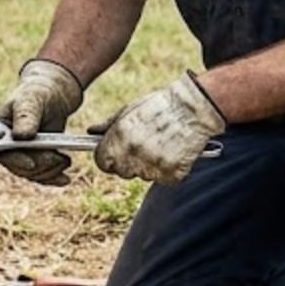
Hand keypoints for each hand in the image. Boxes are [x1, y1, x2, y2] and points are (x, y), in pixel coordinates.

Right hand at [0, 59, 84, 185]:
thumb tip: (20, 136)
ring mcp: (23, 154)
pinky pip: (42, 175)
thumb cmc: (36, 93)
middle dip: (40, 166)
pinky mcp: (37, 158)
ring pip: (32, 173)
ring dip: (50, 171)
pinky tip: (65, 179)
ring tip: (65, 160)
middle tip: (59, 158)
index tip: (32, 163)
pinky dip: (54, 177)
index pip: (2, 153)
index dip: (16, 161)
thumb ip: (25, 117)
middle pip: (19, 167)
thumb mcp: (30, 101)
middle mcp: (7, 146)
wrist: (53, 95)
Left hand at [90, 72, 225, 183]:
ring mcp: (153, 166)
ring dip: (149, 166)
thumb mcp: (130, 110)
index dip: (107, 159)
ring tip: (161, 145)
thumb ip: (109, 126)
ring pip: (143, 175)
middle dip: (128, 163)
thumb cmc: (160, 106)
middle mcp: (134, 154)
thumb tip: (91, 132)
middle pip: (122, 172)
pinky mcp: (172, 175)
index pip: (102, 162)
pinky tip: (172, 152)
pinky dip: (167, 170)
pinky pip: (163, 179)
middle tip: (143, 146)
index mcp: (121, 137)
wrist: (193, 109)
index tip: (114, 154)